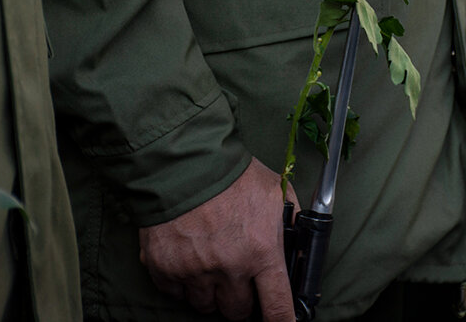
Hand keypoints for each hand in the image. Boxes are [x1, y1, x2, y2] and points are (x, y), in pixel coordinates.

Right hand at [138, 158, 299, 321]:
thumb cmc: (233, 174)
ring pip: (206, 306)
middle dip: (240, 298)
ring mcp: (194, 271)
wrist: (184, 159)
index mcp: (261, 252)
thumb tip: (301, 255)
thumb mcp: (276, 192)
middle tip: (237, 274)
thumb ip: (293, 224)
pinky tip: (187, 256)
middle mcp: (229, 268)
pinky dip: (181, 281)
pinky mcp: (164, 268)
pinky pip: (175, 294)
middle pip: (238, 312)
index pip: (277, 308)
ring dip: (211, 291)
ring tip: (210, 261)